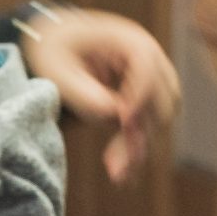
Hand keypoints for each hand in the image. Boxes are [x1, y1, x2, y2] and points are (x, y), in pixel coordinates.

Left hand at [15, 6, 181, 182]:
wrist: (54, 44)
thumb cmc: (52, 50)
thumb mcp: (56, 69)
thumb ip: (82, 91)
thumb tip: (115, 116)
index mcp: (128, 40)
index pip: (148, 68)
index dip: (140, 97)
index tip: (122, 124)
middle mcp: (148, 59)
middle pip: (163, 99)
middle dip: (141, 133)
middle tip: (113, 163)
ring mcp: (150, 80)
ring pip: (160, 120)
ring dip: (140, 148)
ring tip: (116, 175)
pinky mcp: (144, 100)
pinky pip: (150, 128)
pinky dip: (137, 150)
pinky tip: (122, 175)